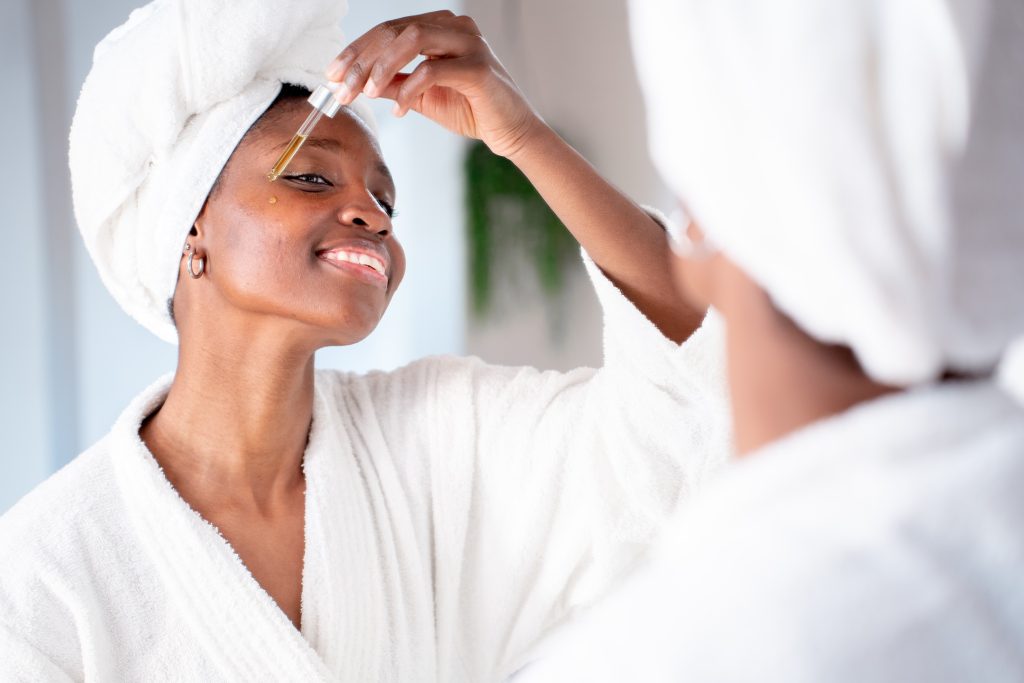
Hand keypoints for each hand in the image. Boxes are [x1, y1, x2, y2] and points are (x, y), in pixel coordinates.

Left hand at [325, 10, 543, 158]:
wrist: (510, 131)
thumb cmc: (470, 109)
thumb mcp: (420, 96)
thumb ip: (392, 84)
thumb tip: (356, 82)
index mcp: (440, 27)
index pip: (389, 30)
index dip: (356, 51)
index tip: (332, 75)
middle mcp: (455, 27)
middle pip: (395, 30)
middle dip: (362, 60)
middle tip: (341, 88)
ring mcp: (469, 43)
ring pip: (413, 38)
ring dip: (382, 66)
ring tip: (366, 93)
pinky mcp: (479, 68)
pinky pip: (433, 70)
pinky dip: (409, 89)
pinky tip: (399, 110)